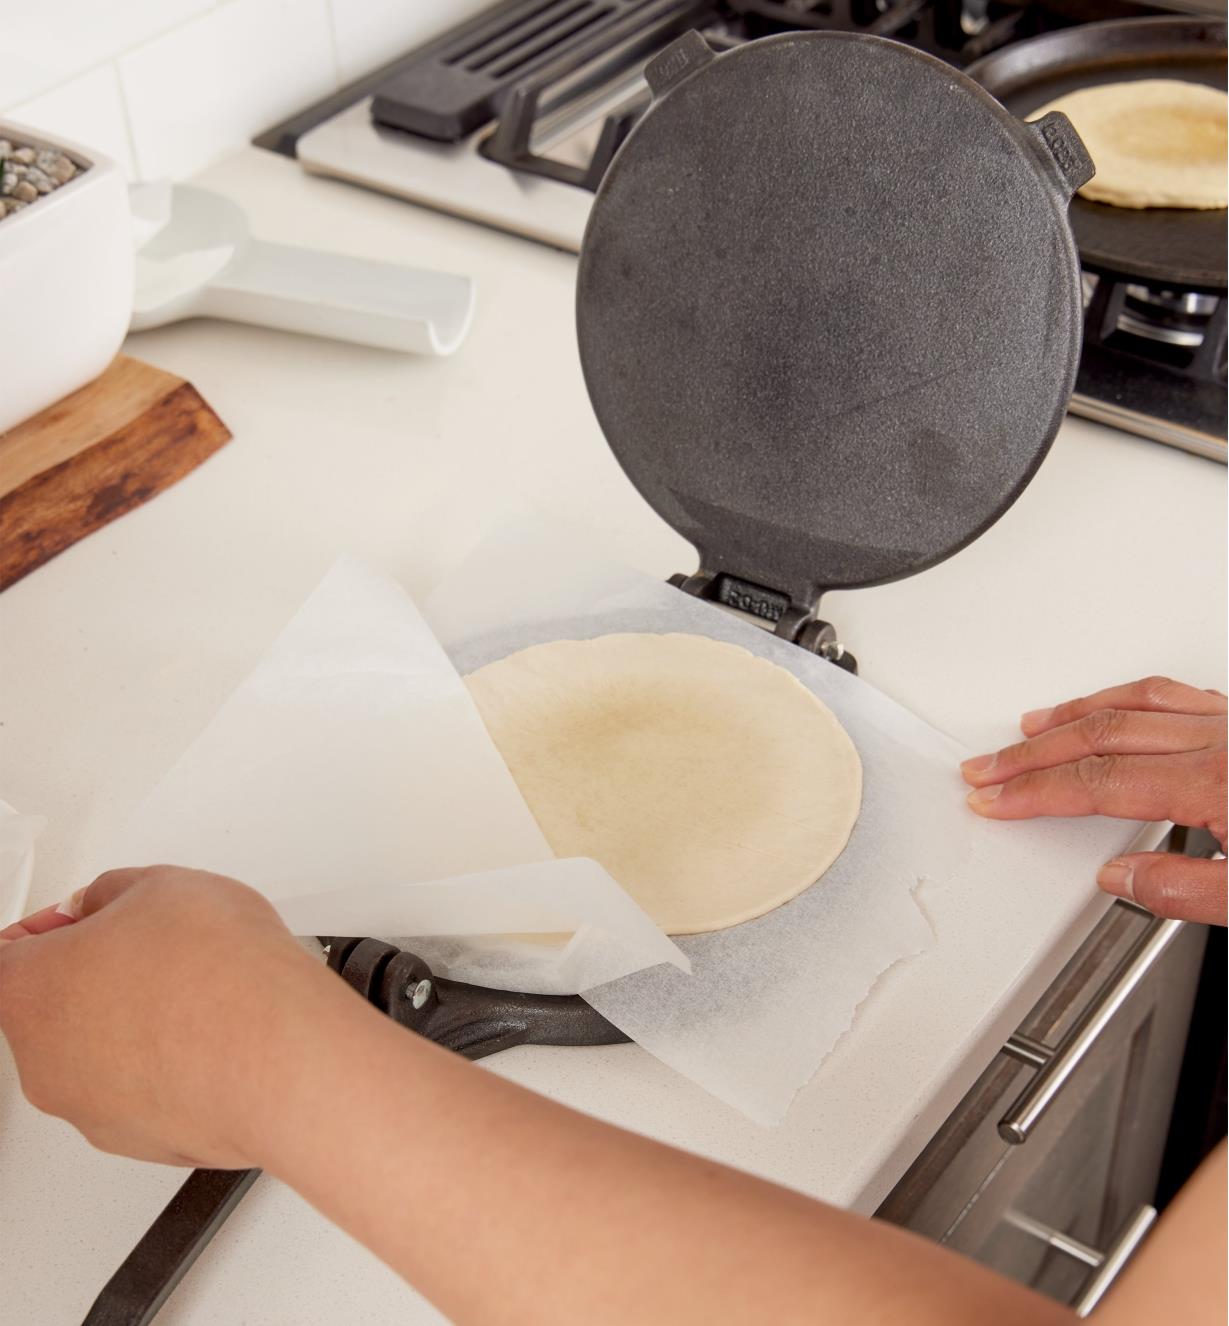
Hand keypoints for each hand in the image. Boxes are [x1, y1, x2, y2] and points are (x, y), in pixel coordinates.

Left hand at [0, 866, 337, 1167]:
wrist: (282, 1054)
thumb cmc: (222, 978)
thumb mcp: (162, 885)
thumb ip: (111, 893)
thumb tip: (105, 906)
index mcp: (28, 992)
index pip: (4, 955)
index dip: (45, 930)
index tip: (76, 919)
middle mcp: (42, 1063)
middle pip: (52, 1009)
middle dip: (98, 977)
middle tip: (156, 949)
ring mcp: (90, 1111)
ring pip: (100, 1056)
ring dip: (137, 1024)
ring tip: (202, 992)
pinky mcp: (143, 1142)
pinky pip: (144, 1092)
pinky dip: (171, 1066)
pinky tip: (217, 1032)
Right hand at [960, 676, 1225, 924]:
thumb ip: (1184, 890)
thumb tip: (1119, 878)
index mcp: (1216, 783)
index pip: (1099, 782)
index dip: (1036, 792)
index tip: (996, 800)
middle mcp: (1222, 741)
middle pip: (1103, 734)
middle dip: (1032, 754)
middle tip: (988, 768)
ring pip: (1138, 700)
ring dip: (1074, 715)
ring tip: (1031, 728)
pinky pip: (1175, 694)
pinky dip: (1128, 697)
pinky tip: (1113, 706)